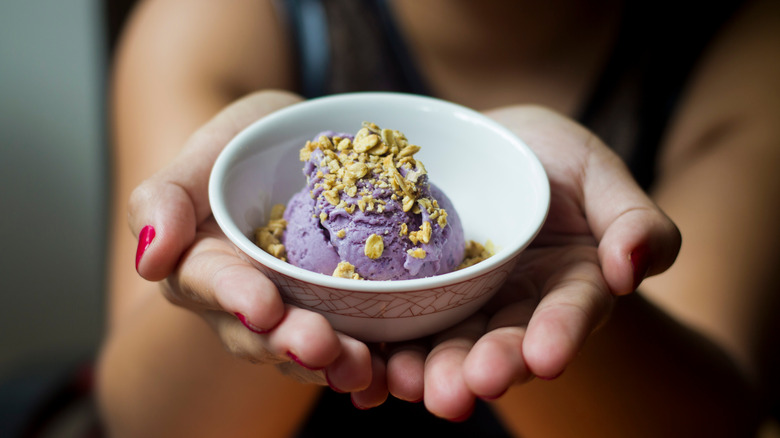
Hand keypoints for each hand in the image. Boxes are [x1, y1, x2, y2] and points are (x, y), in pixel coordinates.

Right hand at [129, 90, 384, 400]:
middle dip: (291, 342)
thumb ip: (164, 199)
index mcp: (204, 266)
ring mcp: (297, 311)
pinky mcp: (342, 314)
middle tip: (323, 348)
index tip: (263, 306)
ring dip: (335, 363)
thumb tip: (149, 258)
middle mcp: (247, 300)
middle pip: (262, 333)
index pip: (213, 284)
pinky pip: (355, 342)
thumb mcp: (206, 151)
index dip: (236, 297)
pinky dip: (376, 360)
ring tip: (365, 367)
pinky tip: (395, 368)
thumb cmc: (242, 146)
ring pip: (309, 349)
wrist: (294, 148)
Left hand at [385, 105, 681, 418]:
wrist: (482, 147)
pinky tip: (362, 371)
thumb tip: (632, 267)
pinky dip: (381, 352)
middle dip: (481, 368)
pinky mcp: (413, 297)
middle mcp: (514, 307)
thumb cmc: (547, 159)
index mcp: (568, 283)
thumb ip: (633, 218)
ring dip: (426, 371)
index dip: (559, 334)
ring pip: (446, 344)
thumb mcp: (596, 172)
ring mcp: (461, 305)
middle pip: (501, 343)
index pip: (570, 311)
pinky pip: (397, 326)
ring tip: (405, 384)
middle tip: (456, 393)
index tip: (546, 358)